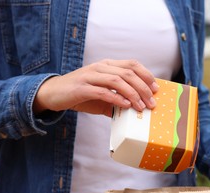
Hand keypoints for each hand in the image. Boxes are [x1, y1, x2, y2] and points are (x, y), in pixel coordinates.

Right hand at [33, 59, 158, 116]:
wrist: (53, 94)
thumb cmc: (81, 94)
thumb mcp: (102, 94)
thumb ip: (117, 99)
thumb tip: (135, 110)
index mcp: (107, 65)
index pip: (132, 64)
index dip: (146, 75)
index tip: (156, 88)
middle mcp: (100, 67)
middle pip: (128, 73)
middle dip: (143, 88)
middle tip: (152, 102)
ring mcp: (90, 76)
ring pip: (118, 81)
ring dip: (133, 94)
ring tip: (141, 107)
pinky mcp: (82, 88)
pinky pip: (103, 92)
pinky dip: (117, 99)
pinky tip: (126, 106)